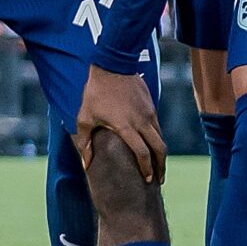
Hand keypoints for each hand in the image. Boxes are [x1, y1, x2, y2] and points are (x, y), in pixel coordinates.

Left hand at [75, 65, 165, 184]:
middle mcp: (142, 121)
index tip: (148, 179)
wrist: (112, 65)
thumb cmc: (95, 93)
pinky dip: (156, 138)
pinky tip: (151, 144)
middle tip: (159, 179)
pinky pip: (157, 126)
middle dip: (161, 166)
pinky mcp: (151, 105)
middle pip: (159, 148)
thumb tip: (86, 165)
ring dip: (160, 152)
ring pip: (160, 137)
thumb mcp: (84, 118)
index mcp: (127, 127)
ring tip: (157, 164)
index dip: (147, 169)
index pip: (143, 153)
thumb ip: (85, 143)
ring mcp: (149, 112)